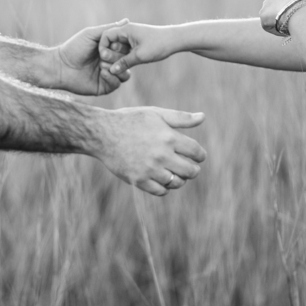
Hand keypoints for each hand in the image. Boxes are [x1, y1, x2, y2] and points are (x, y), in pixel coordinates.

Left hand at [55, 19, 132, 95]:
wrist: (60, 66)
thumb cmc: (74, 47)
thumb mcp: (91, 34)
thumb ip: (109, 29)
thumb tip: (127, 20)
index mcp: (110, 50)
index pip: (127, 49)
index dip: (123, 46)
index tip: (112, 44)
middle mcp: (111, 63)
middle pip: (127, 61)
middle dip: (117, 57)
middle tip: (102, 55)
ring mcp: (108, 75)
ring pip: (125, 74)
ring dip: (115, 68)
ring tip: (101, 64)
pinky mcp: (104, 87)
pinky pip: (116, 84)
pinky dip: (111, 78)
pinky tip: (101, 72)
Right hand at [91, 107, 206, 195]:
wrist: (103, 133)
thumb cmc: (131, 120)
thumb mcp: (156, 114)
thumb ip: (181, 118)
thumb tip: (203, 117)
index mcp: (169, 137)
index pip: (196, 152)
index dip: (200, 155)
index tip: (198, 156)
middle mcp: (162, 155)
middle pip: (190, 170)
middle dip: (193, 170)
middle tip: (191, 168)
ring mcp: (150, 169)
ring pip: (176, 182)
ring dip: (180, 179)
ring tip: (176, 174)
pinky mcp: (139, 180)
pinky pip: (160, 191)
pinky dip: (165, 188)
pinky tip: (163, 179)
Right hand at [98, 22, 175, 75]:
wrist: (175, 40)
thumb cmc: (158, 44)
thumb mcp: (140, 56)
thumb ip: (124, 63)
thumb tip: (111, 71)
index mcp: (125, 30)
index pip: (106, 36)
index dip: (103, 47)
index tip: (104, 58)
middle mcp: (127, 31)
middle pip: (111, 42)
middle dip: (111, 54)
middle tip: (114, 64)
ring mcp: (132, 37)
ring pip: (118, 48)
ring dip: (118, 57)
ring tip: (121, 66)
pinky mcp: (137, 43)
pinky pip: (125, 50)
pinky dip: (124, 57)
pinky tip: (128, 65)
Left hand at [259, 0, 305, 34]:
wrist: (300, 11)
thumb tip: (302, 4)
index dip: (290, 4)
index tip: (295, 12)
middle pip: (275, 3)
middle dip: (280, 11)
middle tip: (289, 20)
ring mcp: (267, 2)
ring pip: (270, 13)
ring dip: (276, 20)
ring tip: (287, 26)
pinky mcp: (263, 14)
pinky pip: (267, 24)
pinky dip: (274, 29)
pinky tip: (284, 30)